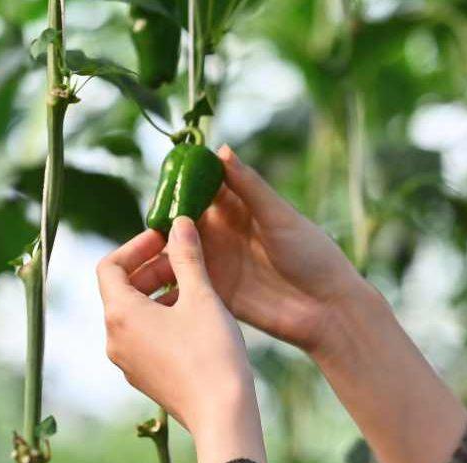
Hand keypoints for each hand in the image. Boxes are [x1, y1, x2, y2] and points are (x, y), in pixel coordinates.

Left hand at [96, 217, 266, 462]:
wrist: (222, 415)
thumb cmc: (211, 354)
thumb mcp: (202, 297)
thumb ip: (187, 257)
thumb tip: (180, 224)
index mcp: (120, 314)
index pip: (109, 266)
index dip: (135, 246)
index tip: (164, 238)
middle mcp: (114, 339)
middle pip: (121, 290)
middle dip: (151, 268)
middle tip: (183, 257)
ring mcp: (128, 362)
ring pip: (134, 314)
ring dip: (158, 293)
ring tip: (194, 285)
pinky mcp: (145, 377)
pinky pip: (144, 337)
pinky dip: (162, 317)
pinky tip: (195, 316)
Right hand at [127, 145, 369, 354]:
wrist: (327, 309)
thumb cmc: (313, 256)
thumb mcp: (279, 216)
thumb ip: (249, 186)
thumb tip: (221, 149)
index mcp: (239, 209)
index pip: (202, 189)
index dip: (182, 183)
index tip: (164, 177)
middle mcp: (223, 234)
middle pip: (183, 221)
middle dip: (164, 219)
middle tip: (147, 219)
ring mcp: (216, 264)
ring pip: (177, 253)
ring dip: (158, 252)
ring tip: (138, 254)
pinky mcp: (214, 293)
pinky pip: (183, 285)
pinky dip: (164, 283)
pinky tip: (146, 285)